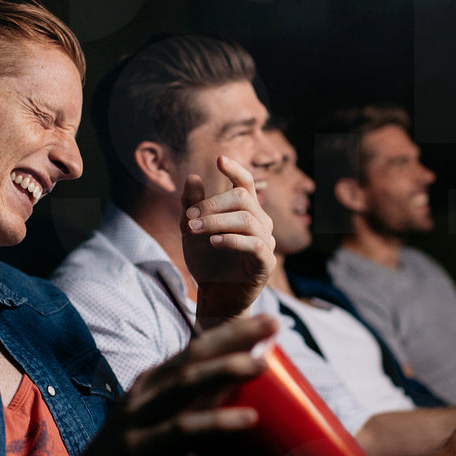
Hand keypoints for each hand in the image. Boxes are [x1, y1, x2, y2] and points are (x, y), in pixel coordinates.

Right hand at [68, 315, 276, 455]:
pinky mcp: (137, 449)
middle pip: (194, 354)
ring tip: (262, 363)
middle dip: (235, 336)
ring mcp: (138, 418)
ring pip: (186, 383)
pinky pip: (183, 430)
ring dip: (226, 369)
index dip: (231, 332)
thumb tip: (238, 408)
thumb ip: (191, 415)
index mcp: (151, 384)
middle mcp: (144, 392)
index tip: (266, 321)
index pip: (195, 348)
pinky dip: (217, 420)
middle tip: (274, 322)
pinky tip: (248, 418)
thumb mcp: (160, 430)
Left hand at [181, 154, 275, 327]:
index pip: (246, 183)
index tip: (219, 159)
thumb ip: (191, 206)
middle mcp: (261, 222)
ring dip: (216, 222)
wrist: (214, 296)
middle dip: (212, 204)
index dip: (235, 169)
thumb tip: (192, 177)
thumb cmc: (206, 261)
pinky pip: (254, 245)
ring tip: (193, 229)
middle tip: (189, 216)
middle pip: (243, 198)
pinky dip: (232, 240)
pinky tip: (213, 242)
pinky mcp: (266, 263)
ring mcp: (267, 242)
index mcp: (246, 210)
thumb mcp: (191, 231)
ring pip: (247, 220)